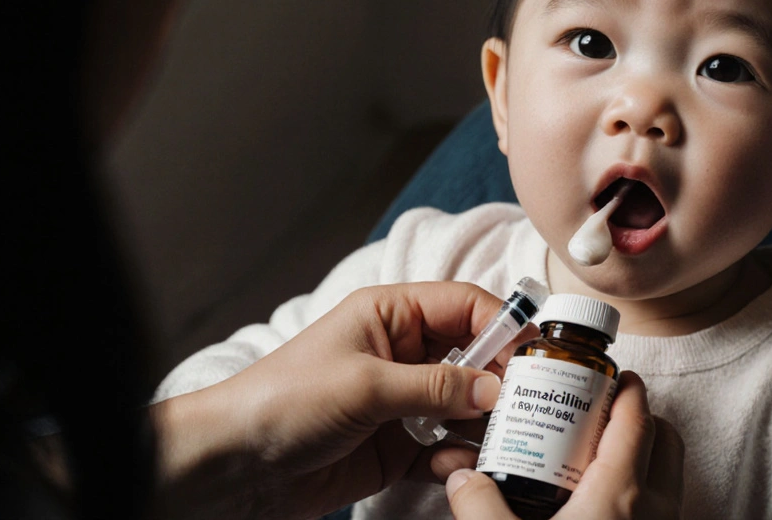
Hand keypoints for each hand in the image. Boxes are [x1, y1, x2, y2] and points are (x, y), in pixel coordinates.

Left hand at [151, 282, 530, 519]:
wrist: (235, 467)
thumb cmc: (284, 402)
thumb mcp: (366, 386)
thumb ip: (436, 387)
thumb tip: (496, 389)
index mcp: (392, 315)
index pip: (466, 305)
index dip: (505, 326)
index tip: (536, 357)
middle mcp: (403, 353)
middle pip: (476, 356)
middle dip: (502, 381)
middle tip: (530, 406)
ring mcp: (403, 401)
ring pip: (466, 406)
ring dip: (485, 425)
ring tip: (499, 443)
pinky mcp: (398, 445)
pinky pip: (447, 446)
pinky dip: (458, 456)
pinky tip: (455, 466)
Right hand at [444, 371, 684, 518]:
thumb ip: (479, 503)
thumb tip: (461, 475)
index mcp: (621, 495)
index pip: (637, 419)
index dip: (626, 388)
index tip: (610, 372)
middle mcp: (653, 510)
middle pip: (661, 439)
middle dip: (635, 417)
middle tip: (598, 411)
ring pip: (664, 475)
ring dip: (638, 455)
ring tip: (593, 454)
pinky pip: (657, 508)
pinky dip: (637, 491)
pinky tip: (594, 500)